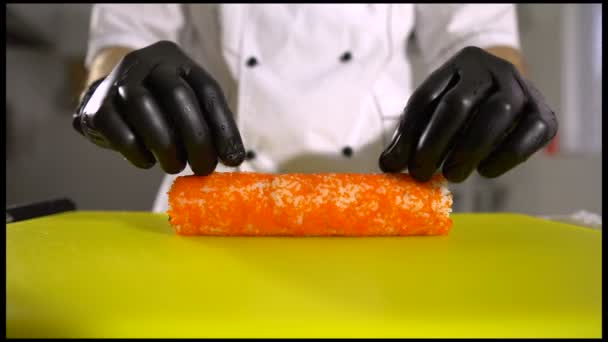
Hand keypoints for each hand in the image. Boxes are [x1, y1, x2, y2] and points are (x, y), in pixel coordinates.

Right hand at [72, 41, 244, 174]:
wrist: (111, 97)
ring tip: (175, 166)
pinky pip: (115, 127)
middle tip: (204, 169)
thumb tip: (233, 158)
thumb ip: (211, 127)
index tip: (233, 159)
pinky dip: (135, 150)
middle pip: (177, 94)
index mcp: (177, 60)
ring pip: (142, 106)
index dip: (224, 127)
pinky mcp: (97, 105)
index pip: (207, 90)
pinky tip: (147, 160)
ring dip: (164, 144)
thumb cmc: (161, 107)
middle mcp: (147, 62)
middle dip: (195, 137)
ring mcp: (118, 80)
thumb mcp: (189, 106)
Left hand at [379, 46, 557, 181]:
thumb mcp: (431, 110)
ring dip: (470, 150)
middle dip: (437, 143)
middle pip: (460, 104)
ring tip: (453, 175)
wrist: (506, 87)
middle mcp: (494, 70)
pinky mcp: (544, 113)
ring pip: (498, 115)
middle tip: (423, 174)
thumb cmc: (460, 103)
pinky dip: (507, 156)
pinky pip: (532, 132)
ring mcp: (522, 88)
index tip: (399, 165)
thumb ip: (409, 136)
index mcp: (460, 63)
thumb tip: (388, 166)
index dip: (410, 135)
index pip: (427, 98)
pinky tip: (485, 171)